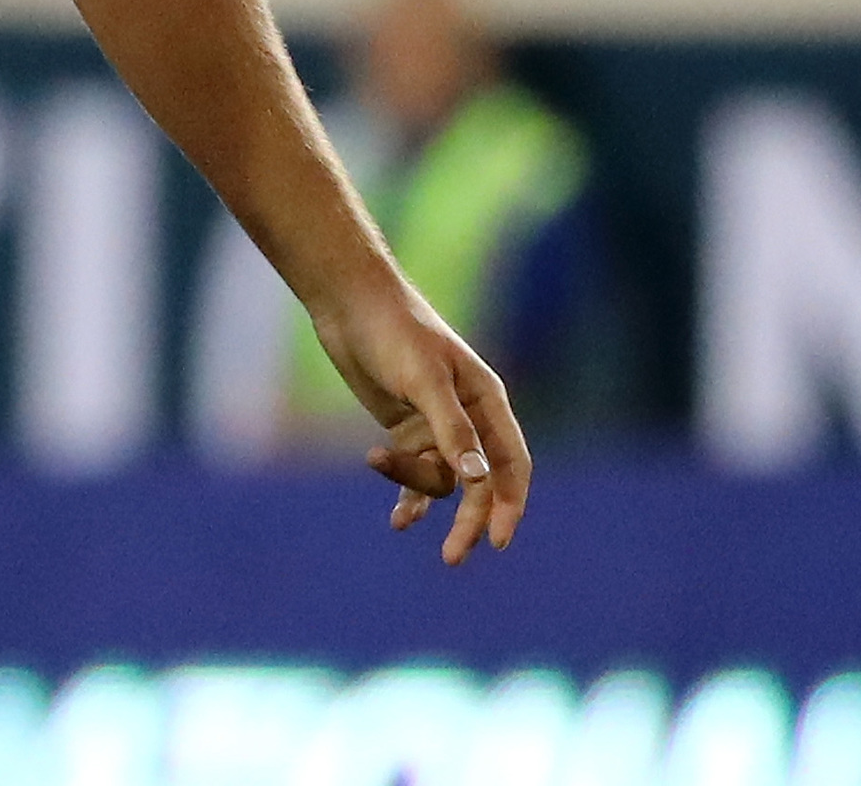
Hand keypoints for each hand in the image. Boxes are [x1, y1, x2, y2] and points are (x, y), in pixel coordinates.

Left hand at [311, 280, 530, 566]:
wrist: (349, 304)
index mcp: (487, 401)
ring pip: (439, 478)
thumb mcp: (424, 381)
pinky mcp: (406, 428)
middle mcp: (468, 417)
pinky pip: (414, 474)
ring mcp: (436, 425)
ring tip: (377, 459)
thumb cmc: (395, 332)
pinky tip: (399, 522)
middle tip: (452, 556)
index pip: (512, 465)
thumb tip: (477, 481)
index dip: (510, 504)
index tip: (498, 541)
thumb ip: (452, 431)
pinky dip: (407, 497)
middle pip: (479, 483)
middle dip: (469, 519)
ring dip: (412, 481)